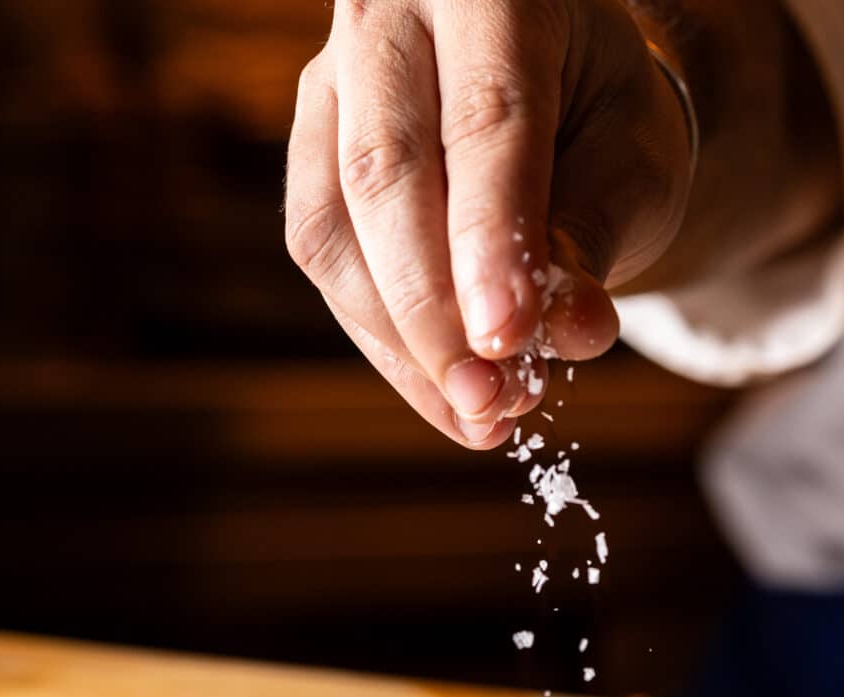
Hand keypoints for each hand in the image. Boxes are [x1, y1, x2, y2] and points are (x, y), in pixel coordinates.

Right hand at [285, 0, 692, 446]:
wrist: (553, 92)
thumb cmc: (600, 119)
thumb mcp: (630, 160)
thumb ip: (595, 235)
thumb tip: (572, 333)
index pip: (486, 121)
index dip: (491, 242)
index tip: (507, 343)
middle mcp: (390, 17)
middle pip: (387, 175)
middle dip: (435, 310)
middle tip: (488, 401)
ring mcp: (333, 85)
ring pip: (334, 229)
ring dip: (402, 342)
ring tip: (476, 414)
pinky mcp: (310, 155)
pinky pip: (324, 259)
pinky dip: (383, 343)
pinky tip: (442, 394)